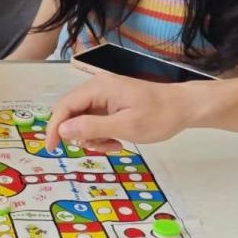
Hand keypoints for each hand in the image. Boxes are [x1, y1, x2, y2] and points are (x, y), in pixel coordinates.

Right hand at [44, 75, 197, 153]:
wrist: (185, 107)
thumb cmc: (159, 116)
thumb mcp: (126, 126)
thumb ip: (92, 127)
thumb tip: (63, 130)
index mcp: (98, 89)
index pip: (64, 107)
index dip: (54, 128)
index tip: (52, 149)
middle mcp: (97, 88)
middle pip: (72, 113)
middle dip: (79, 135)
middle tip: (97, 148)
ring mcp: (104, 95)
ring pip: (83, 120)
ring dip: (93, 137)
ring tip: (113, 145)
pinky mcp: (111, 103)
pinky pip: (95, 120)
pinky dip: (101, 134)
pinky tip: (117, 141)